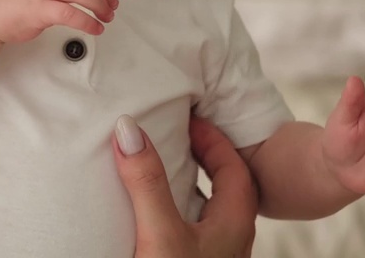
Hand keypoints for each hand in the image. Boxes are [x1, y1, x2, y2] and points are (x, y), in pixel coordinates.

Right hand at [113, 115, 256, 257]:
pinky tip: (159, 214)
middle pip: (229, 185)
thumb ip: (148, 183)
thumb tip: (129, 130)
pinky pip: (197, 227)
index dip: (213, 139)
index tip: (189, 120)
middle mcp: (233, 239)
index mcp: (235, 222)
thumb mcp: (161, 232)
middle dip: (207, 156)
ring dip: (196, 184)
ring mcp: (218, 255)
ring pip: (214, 208)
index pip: (234, 167)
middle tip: (181, 137)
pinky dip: (182, 208)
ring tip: (168, 170)